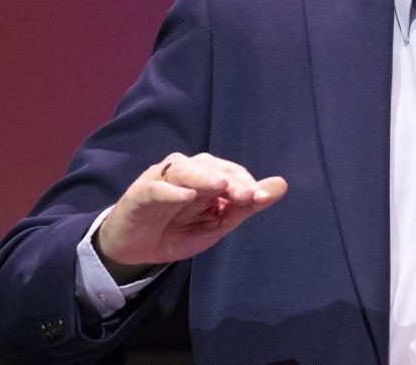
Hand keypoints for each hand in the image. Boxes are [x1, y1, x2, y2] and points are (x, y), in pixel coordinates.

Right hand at [94, 152, 286, 282]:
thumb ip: (246, 205)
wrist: (135, 248)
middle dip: (230, 180)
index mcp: (206, 176)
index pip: (231, 172)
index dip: (247, 183)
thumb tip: (281, 185)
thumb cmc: (177, 229)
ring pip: (184, 170)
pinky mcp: (139, 194)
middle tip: (247, 195)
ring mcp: (161, 180)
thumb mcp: (216, 223)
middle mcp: (185, 171)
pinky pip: (156, 188)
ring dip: (204, 177)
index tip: (263, 198)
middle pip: (210, 167)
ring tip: (221, 186)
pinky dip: (171, 190)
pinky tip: (186, 196)